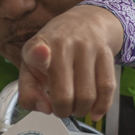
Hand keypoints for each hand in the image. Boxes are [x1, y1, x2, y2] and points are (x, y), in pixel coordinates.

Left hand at [18, 5, 124, 119]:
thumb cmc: (51, 52)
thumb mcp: (29, 68)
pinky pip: (107, 88)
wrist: (83, 23)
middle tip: (60, 107)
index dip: (38, 54)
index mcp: (37, 47)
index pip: (36, 50)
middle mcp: (62, 44)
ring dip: (81, 110)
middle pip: (64, 95)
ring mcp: (86, 47)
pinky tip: (94, 111)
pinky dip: (101, 106)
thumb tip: (46, 109)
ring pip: (87, 96)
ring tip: (75, 106)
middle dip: (62, 111)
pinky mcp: (105, 53)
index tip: (42, 53)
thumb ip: (28, 93)